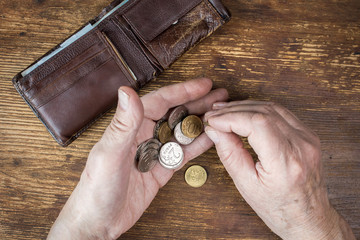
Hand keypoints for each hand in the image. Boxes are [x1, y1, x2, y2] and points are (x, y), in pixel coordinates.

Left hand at [47, 78, 227, 239]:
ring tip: (220, 114)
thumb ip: (123, 124)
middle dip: (198, 103)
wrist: (98, 223)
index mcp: (130, 127)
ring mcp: (154, 153)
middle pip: (175, 114)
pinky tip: (212, 138)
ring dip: (200, 122)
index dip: (183, 91)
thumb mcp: (110, 155)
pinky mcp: (160, 170)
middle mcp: (143, 136)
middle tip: (219, 96)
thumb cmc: (96, 189)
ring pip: (181, 133)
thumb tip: (127, 90)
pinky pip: (182, 154)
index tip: (204, 84)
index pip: (160, 102)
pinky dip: (197, 146)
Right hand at [204, 101, 354, 239]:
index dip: (230, 117)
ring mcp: (308, 138)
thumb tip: (214, 131)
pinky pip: (281, 113)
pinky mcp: (308, 135)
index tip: (212, 121)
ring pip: (272, 108)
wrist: (308, 217)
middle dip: (234, 110)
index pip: (257, 124)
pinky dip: (259, 110)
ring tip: (224, 111)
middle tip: (214, 115)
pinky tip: (244, 113)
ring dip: (245, 107)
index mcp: (286, 162)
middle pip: (264, 111)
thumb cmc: (278, 208)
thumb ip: (229, 154)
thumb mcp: (246, 185)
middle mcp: (301, 146)